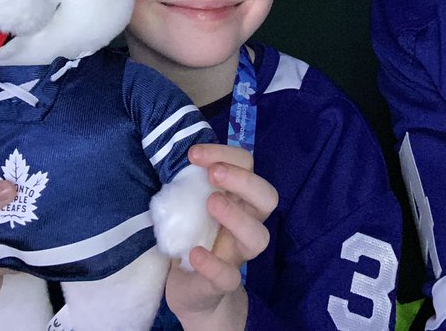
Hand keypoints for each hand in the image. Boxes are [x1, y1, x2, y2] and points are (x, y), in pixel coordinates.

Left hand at [164, 144, 277, 330]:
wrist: (191, 291)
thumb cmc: (193, 237)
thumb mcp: (191, 205)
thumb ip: (191, 184)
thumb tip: (178, 154)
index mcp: (240, 199)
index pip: (248, 166)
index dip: (226, 154)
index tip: (194, 154)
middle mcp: (247, 224)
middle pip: (267, 198)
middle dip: (243, 181)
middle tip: (213, 174)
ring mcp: (238, 255)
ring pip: (259, 237)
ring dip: (236, 216)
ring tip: (210, 203)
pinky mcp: (222, 284)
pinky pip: (228, 277)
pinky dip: (212, 264)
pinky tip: (195, 253)